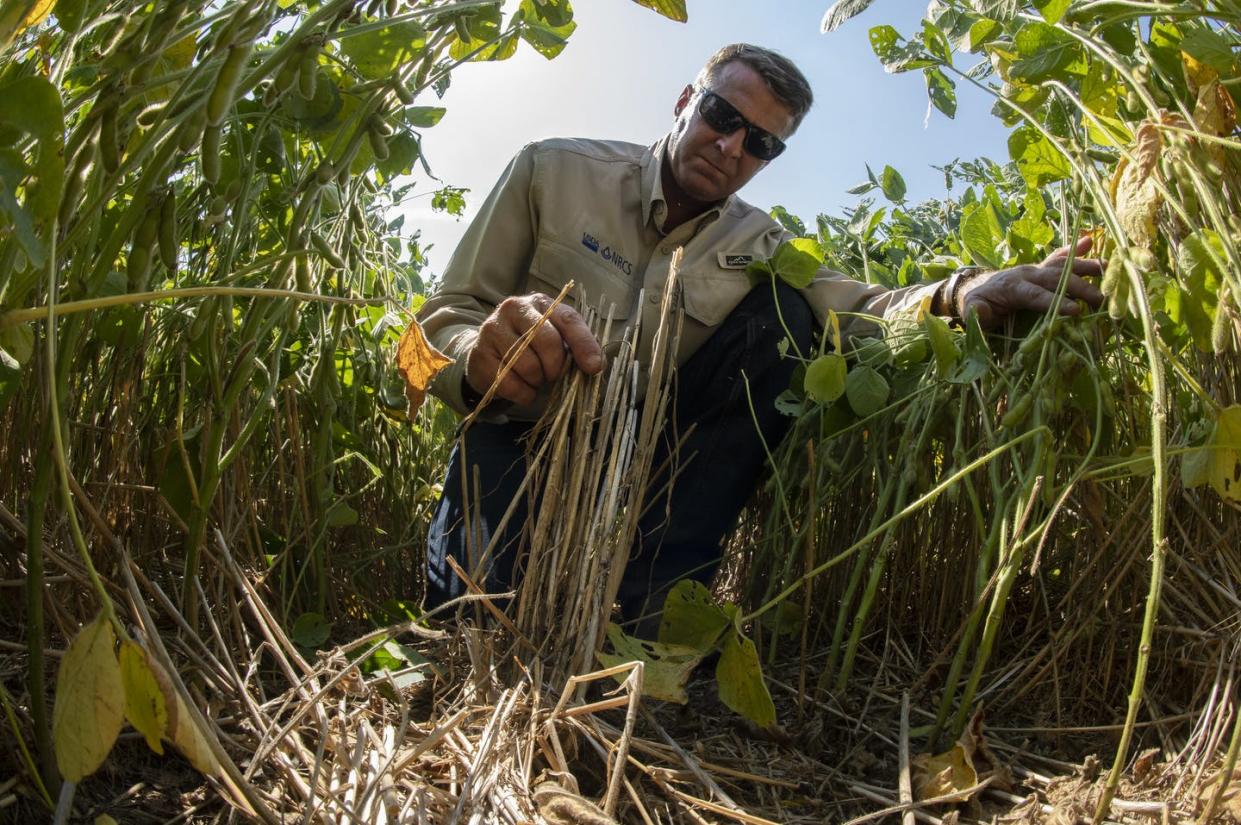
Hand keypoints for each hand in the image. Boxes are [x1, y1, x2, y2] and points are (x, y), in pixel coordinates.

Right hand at [466, 293, 603, 405]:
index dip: (584, 344)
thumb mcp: (555, 339)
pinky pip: (509, 383)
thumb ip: (575, 346)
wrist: (488, 354)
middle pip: (547, 342)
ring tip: (535, 379)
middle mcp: (514, 308)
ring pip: (528, 365)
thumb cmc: (530, 347)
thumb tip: (595, 366)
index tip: (594, 367)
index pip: (568, 320)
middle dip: (556, 367)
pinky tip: (522, 388)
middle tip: (553, 375)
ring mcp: (492, 329)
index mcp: (540, 303)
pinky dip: (523, 394)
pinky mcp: (479, 354)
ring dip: (537, 382)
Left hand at [958, 236, 1104, 329]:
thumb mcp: (972, 312)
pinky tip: (1090, 241)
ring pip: (1062, 265)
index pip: (1036, 295)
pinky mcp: (1041, 269)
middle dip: (1079, 288)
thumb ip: (976, 313)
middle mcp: (1027, 274)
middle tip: (1099, 300)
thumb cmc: (978, 305)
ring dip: (1085, 267)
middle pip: (1056, 279)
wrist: (977, 290)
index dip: (1055, 302)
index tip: (1075, 311)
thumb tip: (979, 311)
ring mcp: (1036, 269)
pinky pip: (1059, 258)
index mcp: (1012, 287)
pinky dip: (1073, 250)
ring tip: (1109, 269)